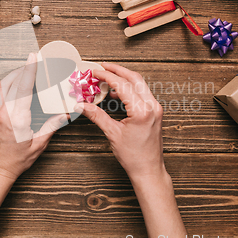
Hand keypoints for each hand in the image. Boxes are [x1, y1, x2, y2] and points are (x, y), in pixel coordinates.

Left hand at [0, 53, 67, 181]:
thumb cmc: (16, 160)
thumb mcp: (38, 145)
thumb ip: (52, 126)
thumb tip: (65, 114)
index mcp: (17, 119)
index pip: (23, 88)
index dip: (29, 70)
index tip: (33, 57)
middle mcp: (3, 113)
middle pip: (12, 82)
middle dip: (23, 69)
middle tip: (33, 61)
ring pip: (2, 86)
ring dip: (13, 75)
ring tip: (24, 70)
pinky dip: (5, 84)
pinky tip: (12, 84)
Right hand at [75, 63, 165, 182]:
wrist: (148, 170)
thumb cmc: (134, 157)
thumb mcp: (112, 134)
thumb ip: (97, 116)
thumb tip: (82, 105)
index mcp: (142, 110)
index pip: (122, 84)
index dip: (106, 75)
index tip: (94, 72)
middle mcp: (152, 106)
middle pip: (134, 78)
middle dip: (117, 70)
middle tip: (101, 66)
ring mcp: (155, 108)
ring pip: (139, 84)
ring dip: (123, 79)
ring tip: (106, 79)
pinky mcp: (155, 112)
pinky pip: (141, 94)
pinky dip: (128, 89)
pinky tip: (115, 93)